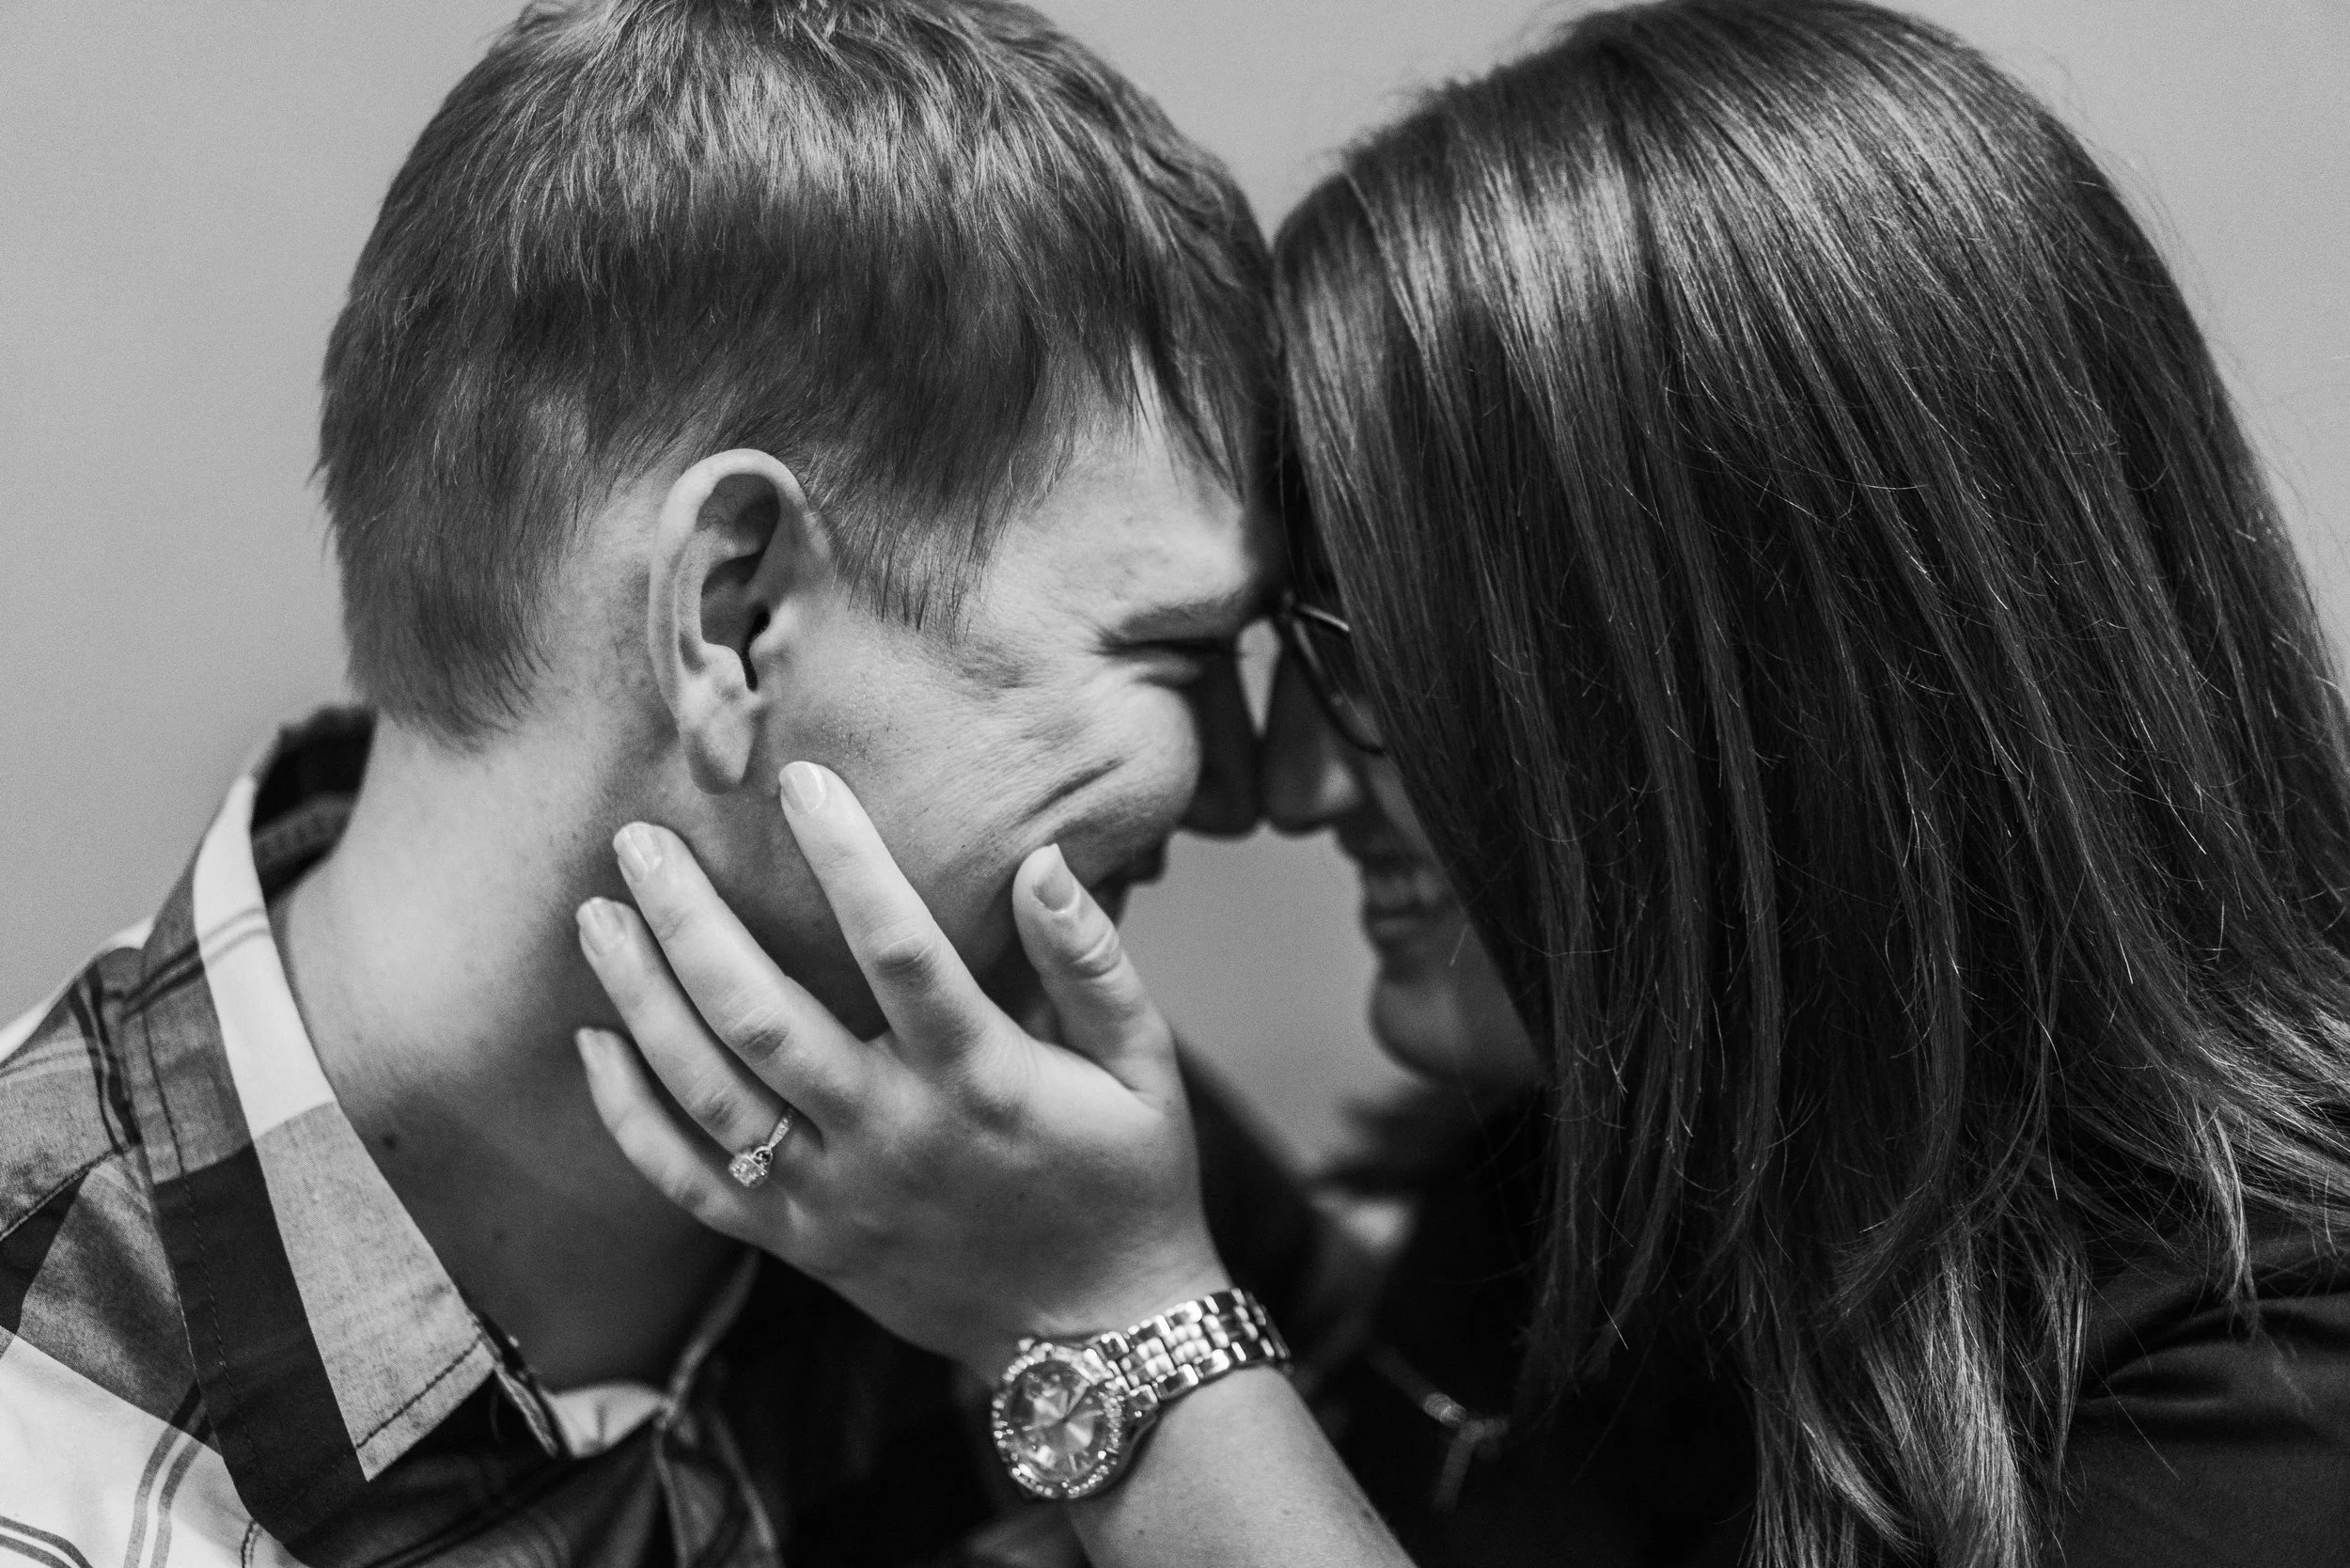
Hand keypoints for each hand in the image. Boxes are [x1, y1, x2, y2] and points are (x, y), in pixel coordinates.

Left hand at [571, 761, 1229, 1376]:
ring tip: (597, 920)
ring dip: (643, 1001)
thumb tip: (1041, 860)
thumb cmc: (1127, 1180)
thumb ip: (1091, 961)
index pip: (898, 948)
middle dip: (690, 920)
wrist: (1103, 1338)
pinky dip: (633, 1120)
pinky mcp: (805, 1246)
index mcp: (980, 1077)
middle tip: (637, 841)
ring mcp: (838, 1197)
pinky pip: (694, 1185)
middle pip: (763, 1016)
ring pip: (712, 1092)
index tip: (797, 780)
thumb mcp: (1145, 1066)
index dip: (845, 858)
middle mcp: (895, 1134)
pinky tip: (594, 1048)